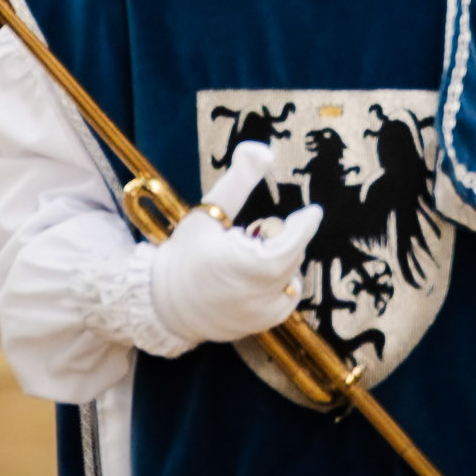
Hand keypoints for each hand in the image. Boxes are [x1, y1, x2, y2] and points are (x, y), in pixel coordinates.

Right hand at [150, 141, 320, 346]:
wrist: (162, 301)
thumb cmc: (184, 253)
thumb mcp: (207, 211)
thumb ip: (238, 179)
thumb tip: (262, 149)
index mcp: (242, 266)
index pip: (290, 245)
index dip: (304, 227)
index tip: (312, 211)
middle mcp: (255, 295)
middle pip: (290, 257)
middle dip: (280, 239)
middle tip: (251, 232)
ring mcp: (258, 315)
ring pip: (290, 278)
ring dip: (281, 261)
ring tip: (248, 255)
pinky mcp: (259, 326)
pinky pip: (285, 299)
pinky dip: (281, 283)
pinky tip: (258, 274)